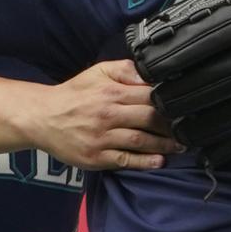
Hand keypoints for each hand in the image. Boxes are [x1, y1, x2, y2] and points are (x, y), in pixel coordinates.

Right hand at [27, 60, 179, 172]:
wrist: (42, 117)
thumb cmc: (74, 95)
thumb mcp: (97, 73)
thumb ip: (125, 70)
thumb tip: (150, 75)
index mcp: (111, 93)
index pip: (149, 96)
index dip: (170, 101)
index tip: (185, 106)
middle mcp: (108, 115)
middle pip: (149, 119)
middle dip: (172, 125)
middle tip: (188, 129)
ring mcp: (102, 138)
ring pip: (140, 140)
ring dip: (164, 144)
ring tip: (181, 146)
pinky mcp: (97, 157)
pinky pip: (125, 160)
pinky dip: (144, 161)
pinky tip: (159, 161)